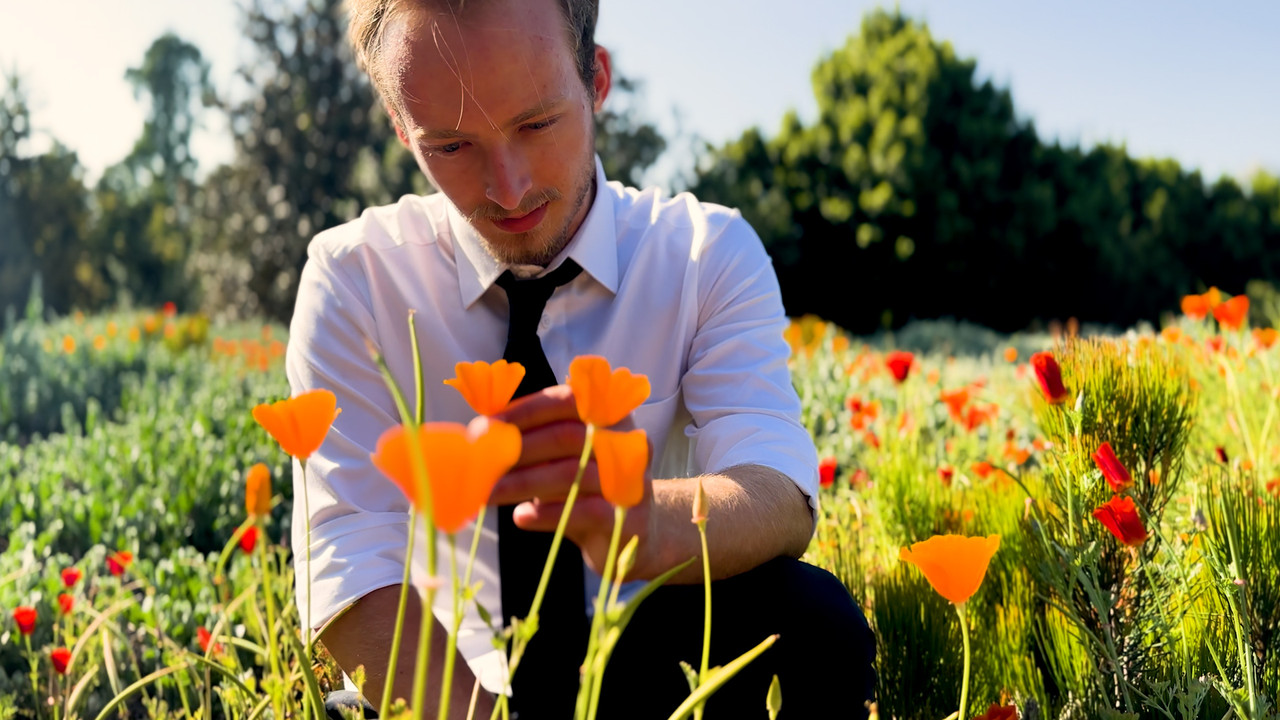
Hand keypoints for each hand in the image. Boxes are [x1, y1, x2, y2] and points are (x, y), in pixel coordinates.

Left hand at [490, 385, 656, 578]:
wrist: (630, 529)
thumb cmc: (585, 483)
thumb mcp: (562, 455)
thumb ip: (533, 437)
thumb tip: (482, 429)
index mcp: (609, 414)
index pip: (567, 400)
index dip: (525, 410)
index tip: (488, 425)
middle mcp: (625, 440)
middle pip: (566, 436)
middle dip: (518, 448)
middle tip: (481, 462)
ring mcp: (629, 478)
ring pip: (570, 474)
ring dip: (522, 483)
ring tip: (489, 494)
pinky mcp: (628, 515)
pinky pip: (583, 510)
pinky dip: (547, 513)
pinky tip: (521, 517)